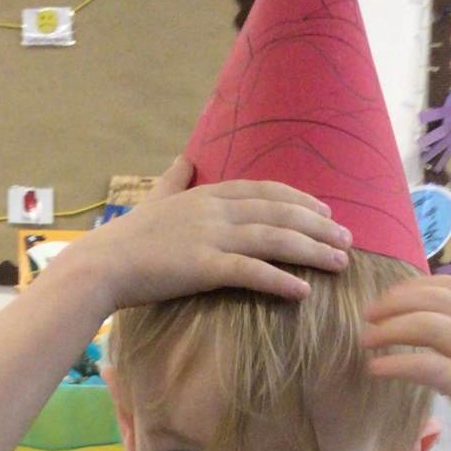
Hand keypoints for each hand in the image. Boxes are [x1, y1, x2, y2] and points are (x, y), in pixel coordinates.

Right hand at [60, 155, 352, 312]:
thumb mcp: (155, 199)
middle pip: (280, 212)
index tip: (326, 211)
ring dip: (312, 250)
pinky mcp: (203, 268)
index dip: (301, 199)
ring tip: (340, 263)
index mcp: (207, 193)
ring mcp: (210, 237)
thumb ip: (175, 179)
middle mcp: (215, 210)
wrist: (102, 266)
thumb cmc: (127, 240)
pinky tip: (303, 291)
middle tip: (348, 239)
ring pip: (274, 239)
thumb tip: (185, 158)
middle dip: (320, 225)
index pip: (266, 190)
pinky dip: (280, 280)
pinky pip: (251, 272)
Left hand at [361, 276, 450, 450]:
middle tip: (368, 315)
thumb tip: (431, 336)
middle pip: (440, 301)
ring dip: (392, 329)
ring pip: (432, 326)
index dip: (416, 287)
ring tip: (366, 340)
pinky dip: (398, 364)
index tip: (388, 299)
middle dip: (397, 303)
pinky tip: (376, 370)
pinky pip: (430, 366)